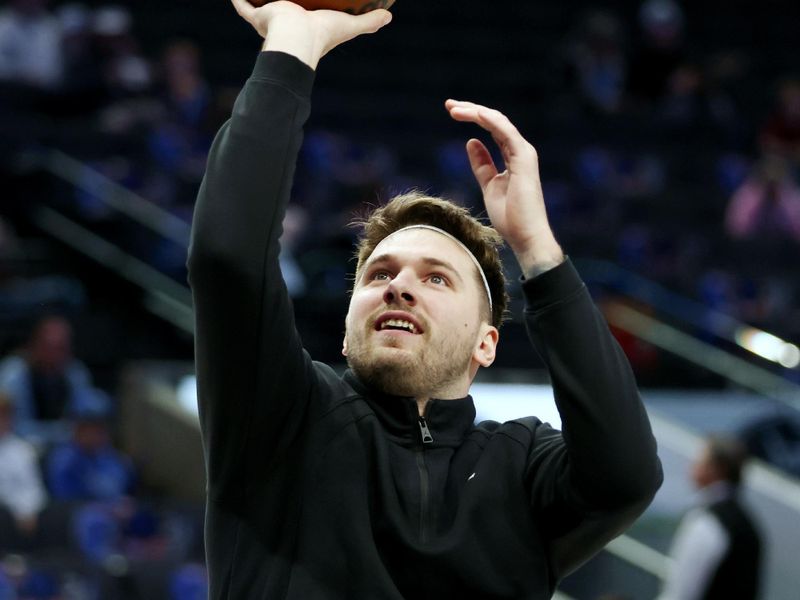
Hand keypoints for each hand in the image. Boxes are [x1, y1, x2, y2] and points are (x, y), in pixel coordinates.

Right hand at [231, 0, 391, 69]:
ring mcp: (272, 21)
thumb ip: (368, 23)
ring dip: (260, 2)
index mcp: (307, 29)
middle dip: (283, 5)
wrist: (297, 37)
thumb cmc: (322, 35)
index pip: (307, 21)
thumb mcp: (349, 26)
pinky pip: (245, 7)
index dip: (309, 14)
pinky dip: (239, 0)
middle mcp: (288, 26)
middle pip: (284, 12)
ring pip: (263, 8)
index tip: (312, 7)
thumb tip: (389, 17)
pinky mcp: (260, 16)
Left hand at [446, 100, 563, 276]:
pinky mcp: (524, 159)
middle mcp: (520, 150)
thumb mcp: (489, 186)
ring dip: (476, 112)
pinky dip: (490, 121)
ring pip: (499, 122)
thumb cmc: (510, 217)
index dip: (473, 117)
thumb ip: (482, 164)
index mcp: (513, 156)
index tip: (452, 112)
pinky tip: (475, 113)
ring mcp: (524, 153)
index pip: (492, 128)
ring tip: (454, 109)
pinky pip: (506, 132)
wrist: (526, 236)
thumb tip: (471, 142)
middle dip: (471, 110)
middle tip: (449, 105)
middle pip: (494, 121)